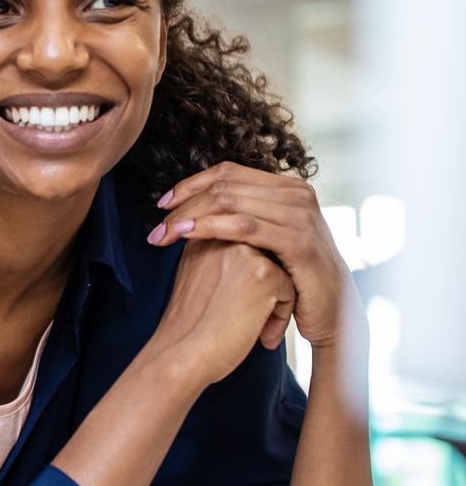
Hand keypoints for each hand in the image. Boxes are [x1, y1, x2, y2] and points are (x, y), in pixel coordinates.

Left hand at [147, 163, 360, 348]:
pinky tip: (186, 236)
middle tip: (155, 225)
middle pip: (224, 185)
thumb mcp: (265, 241)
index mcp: (286, 188)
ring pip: (230, 201)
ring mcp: (301, 215)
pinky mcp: (300, 242)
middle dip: (183, 203)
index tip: (162, 205)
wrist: (330, 313)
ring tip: (162, 234)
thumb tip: (192, 204)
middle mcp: (297, 194)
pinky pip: (246, 227)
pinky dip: (210, 227)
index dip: (190, 184)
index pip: (228, 172)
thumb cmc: (291, 279)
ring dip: (189, 216)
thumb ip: (239, 217)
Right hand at [147, 238, 295, 387]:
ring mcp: (244, 252)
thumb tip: (250, 265)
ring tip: (255, 329)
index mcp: (203, 236)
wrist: (181, 355)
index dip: (243, 282)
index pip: (245, 249)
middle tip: (243, 320)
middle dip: (263, 289)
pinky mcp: (263, 272)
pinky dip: (281, 317)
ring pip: (281, 272)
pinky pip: (290, 290)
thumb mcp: (196, 281)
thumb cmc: (188, 328)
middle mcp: (222, 237)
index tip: (227, 308)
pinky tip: (261, 335)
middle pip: (265, 257)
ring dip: (274, 304)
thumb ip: (218, 262)